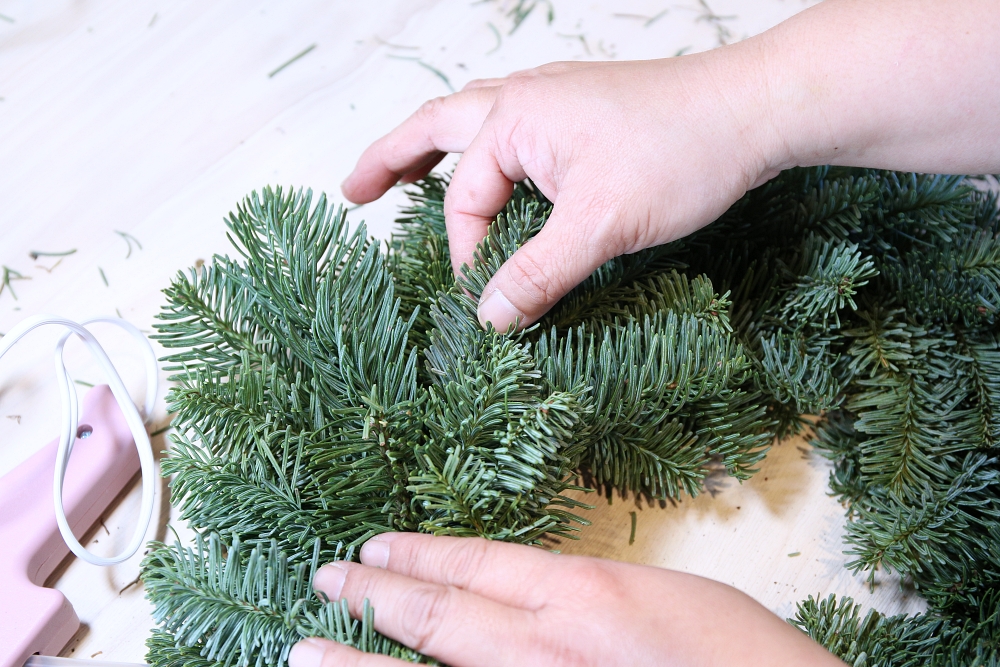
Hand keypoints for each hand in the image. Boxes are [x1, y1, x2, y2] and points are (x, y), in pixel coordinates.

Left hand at [288, 533, 842, 666]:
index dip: (418, 554)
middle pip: (437, 618)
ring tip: (303, 649)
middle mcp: (546, 654)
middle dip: (372, 597)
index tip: (375, 547)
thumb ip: (595, 592)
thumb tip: (531, 588)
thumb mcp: (676, 600)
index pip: (476, 565)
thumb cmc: (748, 664)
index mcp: (585, 600)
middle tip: (324, 579)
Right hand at [341, 49, 781, 331]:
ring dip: (434, 147)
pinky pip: (513, 128)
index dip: (473, 257)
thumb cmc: (682, 153)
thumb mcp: (603, 225)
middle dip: (390, 159)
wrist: (756, 110)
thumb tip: (489, 318)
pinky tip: (494, 170)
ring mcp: (555, 99)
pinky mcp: (583, 110)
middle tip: (352, 191)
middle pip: (438, 127)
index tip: (491, 304)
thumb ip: (540, 273)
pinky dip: (486, 151)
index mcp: (515, 117)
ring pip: (475, 121)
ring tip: (403, 174)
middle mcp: (526, 98)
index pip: (468, 200)